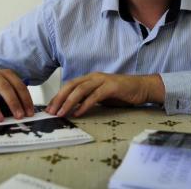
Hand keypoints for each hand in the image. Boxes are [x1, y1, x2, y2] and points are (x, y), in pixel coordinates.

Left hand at [45, 72, 164, 116]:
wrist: (141, 88)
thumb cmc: (121, 92)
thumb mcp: (100, 96)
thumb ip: (87, 99)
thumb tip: (72, 108)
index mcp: (89, 78)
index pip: (69, 85)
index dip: (58, 96)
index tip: (49, 108)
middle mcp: (94, 77)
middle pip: (71, 86)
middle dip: (59, 98)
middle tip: (51, 111)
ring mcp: (102, 80)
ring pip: (80, 90)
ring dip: (69, 102)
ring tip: (61, 113)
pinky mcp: (111, 87)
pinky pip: (94, 96)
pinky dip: (85, 105)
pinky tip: (78, 113)